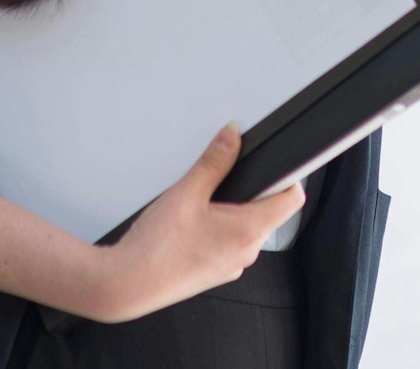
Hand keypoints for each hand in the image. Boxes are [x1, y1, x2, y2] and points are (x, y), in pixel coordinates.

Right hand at [90, 122, 305, 323]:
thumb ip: (215, 160)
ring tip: (201, 206)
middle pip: (268, 211)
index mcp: (249, 231)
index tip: (276, 165)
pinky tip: (193, 226)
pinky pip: (229, 245)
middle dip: (251, 192)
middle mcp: (247, 252)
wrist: (127, 284)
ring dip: (232, 212)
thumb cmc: (156, 247)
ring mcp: (231, 266)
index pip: (292, 199)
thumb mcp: (187, 192)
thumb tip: (232, 136)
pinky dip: (218, 231)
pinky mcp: (216, 273)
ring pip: (246, 229)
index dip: (289, 177)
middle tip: (224, 181)